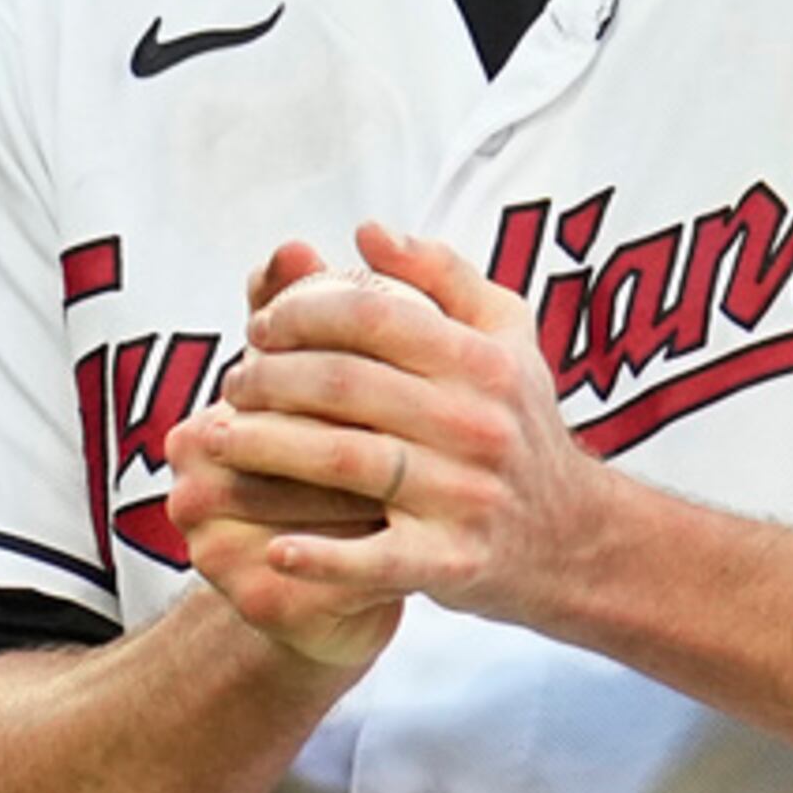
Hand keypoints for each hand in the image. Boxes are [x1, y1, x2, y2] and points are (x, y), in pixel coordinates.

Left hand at [191, 219, 608, 630]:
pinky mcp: (453, 561)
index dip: (301, 312)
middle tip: (231, 382)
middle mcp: (478, 425)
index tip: (260, 325)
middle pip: (344, 386)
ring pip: (343, 461)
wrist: (574, 537)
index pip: (373, 315)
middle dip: (267, 378)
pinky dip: (321, 559)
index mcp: (485, 363)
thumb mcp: (508, 336)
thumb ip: (443, 274)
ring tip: (217, 437)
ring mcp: (465, 496)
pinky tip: (276, 548)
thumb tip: (367, 231)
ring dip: (264, 447)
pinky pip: (375, 560)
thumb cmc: (520, 424)